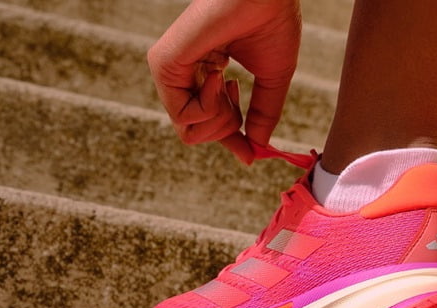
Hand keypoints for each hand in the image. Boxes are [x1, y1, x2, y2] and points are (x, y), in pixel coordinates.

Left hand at [147, 0, 301, 164]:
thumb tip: (259, 147)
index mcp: (204, 72)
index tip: (250, 155)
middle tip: (238, 93)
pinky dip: (210, 107)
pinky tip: (221, 75)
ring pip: (188, 131)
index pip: (206, 121)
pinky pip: (184, 116)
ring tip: (232, 82)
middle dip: (226, 129)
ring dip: (221, 119)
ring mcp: (169, 69)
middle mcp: (183, 72)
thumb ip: (263, 115)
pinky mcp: (163, 64)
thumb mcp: (272, 81)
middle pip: (194, 134)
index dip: (229, 141)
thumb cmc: (272, 23)